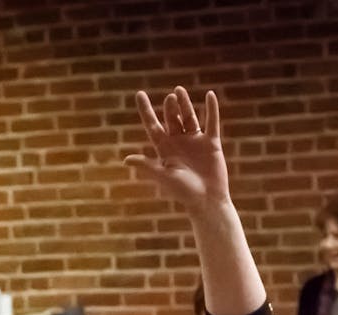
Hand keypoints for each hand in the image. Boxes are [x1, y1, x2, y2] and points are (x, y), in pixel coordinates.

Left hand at [124, 86, 229, 212]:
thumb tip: (126, 160)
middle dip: (169, 108)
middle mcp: (179, 142)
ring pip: (189, 117)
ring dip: (185, 104)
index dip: (145, 110)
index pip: (152, 125)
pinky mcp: (211, 143)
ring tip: (178, 91)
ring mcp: (195, 141)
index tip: (139, 94)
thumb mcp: (163, 175)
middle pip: (171, 119)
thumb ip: (147, 165)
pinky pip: (212, 122)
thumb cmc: (183, 191)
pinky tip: (210, 95)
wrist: (206, 200)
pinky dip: (211, 109)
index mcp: (164, 149)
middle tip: (170, 97)